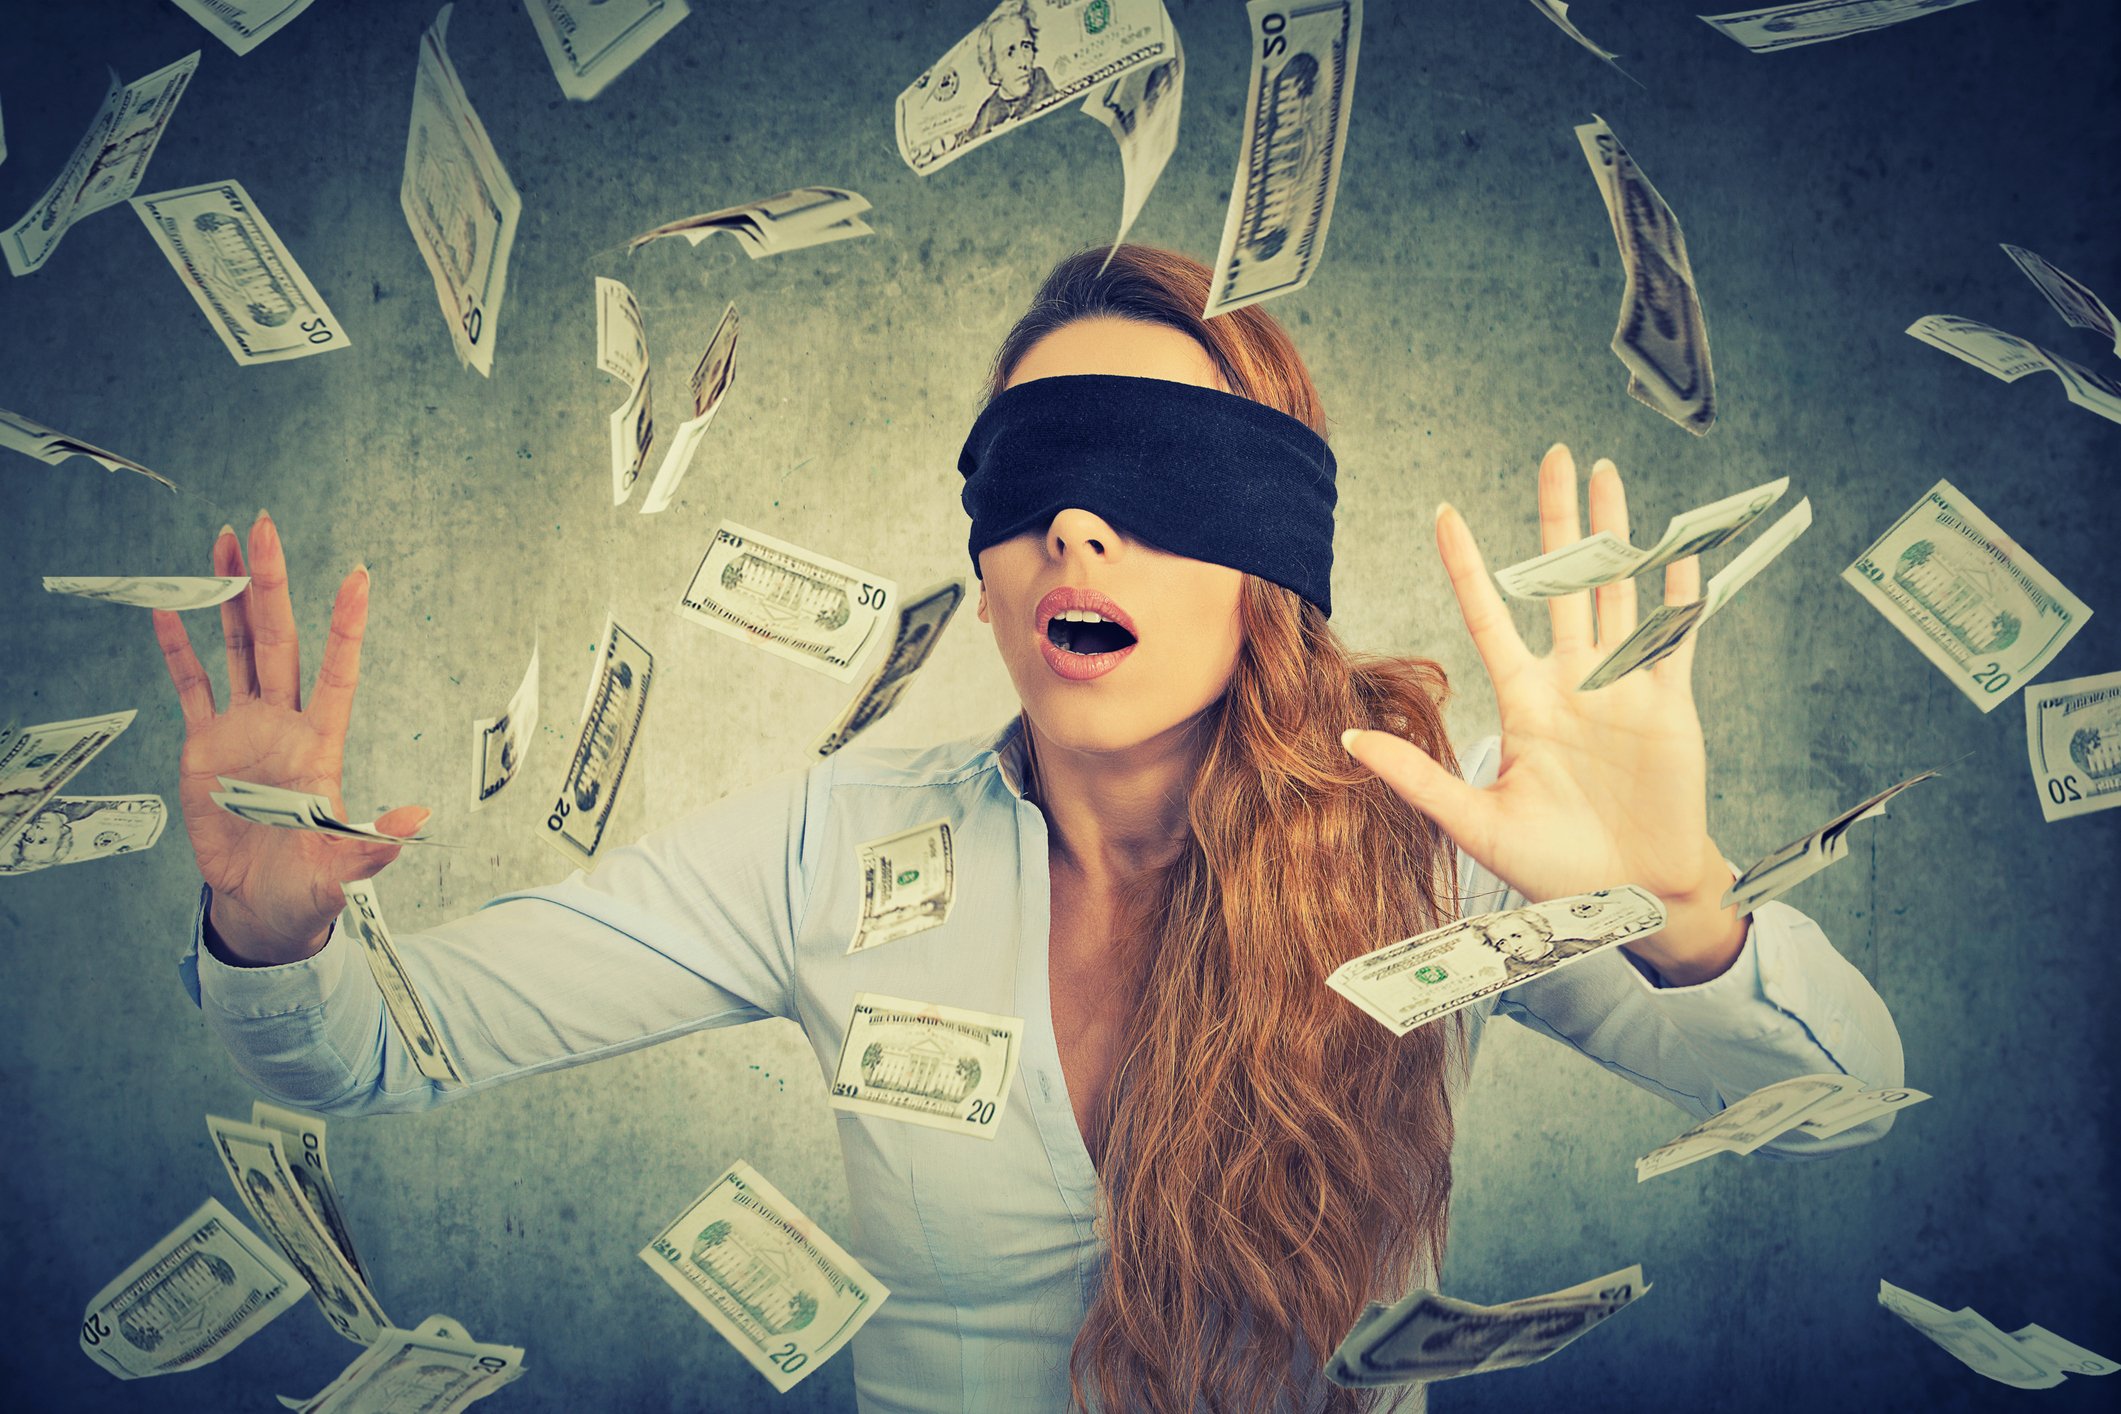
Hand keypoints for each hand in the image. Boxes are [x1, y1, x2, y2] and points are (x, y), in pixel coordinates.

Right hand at [152, 512, 427, 964]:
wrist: (262, 903)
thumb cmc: (309, 888)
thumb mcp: (340, 870)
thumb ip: (369, 845)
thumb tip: (414, 826)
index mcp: (321, 743)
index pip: (338, 670)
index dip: (346, 625)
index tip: (358, 575)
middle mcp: (283, 723)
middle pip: (278, 639)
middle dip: (270, 583)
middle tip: (262, 526)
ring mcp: (244, 729)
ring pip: (237, 647)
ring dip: (229, 598)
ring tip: (223, 543)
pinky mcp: (205, 745)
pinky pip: (192, 687)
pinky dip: (179, 649)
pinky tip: (169, 609)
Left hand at [1343, 444, 1745, 983]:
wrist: (1628, 900)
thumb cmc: (1551, 868)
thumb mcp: (1473, 824)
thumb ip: (1417, 778)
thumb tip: (1349, 739)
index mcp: (1524, 702)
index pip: (1490, 615)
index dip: (1468, 564)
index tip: (1446, 512)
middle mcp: (1572, 682)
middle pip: (1563, 582)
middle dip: (1560, 520)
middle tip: (1557, 454)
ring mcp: (1623, 687)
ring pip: (1619, 591)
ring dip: (1617, 535)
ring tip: (1612, 476)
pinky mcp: (1670, 705)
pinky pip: (1675, 638)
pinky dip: (1679, 595)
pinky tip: (1678, 551)